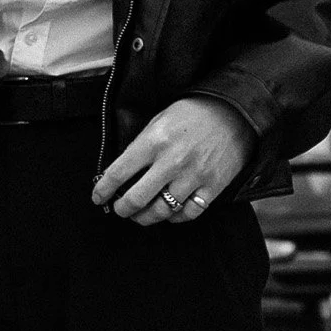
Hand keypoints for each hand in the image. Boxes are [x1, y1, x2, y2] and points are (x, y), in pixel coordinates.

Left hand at [90, 96, 253, 225]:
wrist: (232, 113)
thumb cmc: (191, 114)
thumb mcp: (158, 121)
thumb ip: (141, 146)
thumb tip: (123, 172)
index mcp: (152, 142)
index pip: (118, 173)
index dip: (103, 189)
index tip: (97, 196)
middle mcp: (171, 162)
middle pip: (137, 199)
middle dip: (122, 209)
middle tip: (119, 210)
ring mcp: (193, 177)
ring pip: (162, 210)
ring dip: (146, 217)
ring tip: (140, 215)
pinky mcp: (212, 187)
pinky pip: (189, 213)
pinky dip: (175, 217)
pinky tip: (168, 213)